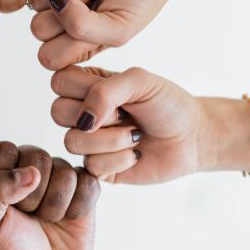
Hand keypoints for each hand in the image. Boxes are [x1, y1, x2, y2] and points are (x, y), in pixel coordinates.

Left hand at [0, 142, 99, 249]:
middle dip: (33, 196)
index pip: (3, 151)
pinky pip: (88, 182)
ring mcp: (55, 175)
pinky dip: (78, 207)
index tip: (4, 208)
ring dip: (55, 206)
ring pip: (65, 170)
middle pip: (37, 156)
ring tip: (45, 221)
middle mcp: (23, 165)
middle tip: (27, 216)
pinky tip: (66, 220)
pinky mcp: (83, 188)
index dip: (7, 180)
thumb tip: (32, 171)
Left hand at [29, 0, 175, 69]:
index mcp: (74, 47)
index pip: (48, 57)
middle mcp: (60, 23)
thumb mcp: (119, 28)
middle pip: (38, 29)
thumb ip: (83, 29)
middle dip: (70, 13)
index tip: (96, 27)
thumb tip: (54, 3)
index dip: (67, 43)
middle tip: (97, 1)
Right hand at [50, 65, 212, 183]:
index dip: (85, 89)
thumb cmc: (167, 104)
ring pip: (72, 141)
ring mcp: (87, 141)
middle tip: (126, 115)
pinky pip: (91, 165)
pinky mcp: (97, 168)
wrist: (192, 137)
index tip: (116, 93)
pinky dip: (120, 159)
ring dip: (111, 140)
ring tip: (135, 135)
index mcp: (86, 85)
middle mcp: (82, 112)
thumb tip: (83, 120)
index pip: (59, 82)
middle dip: (100, 115)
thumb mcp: (140, 81)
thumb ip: (105, 91)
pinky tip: (136, 154)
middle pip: (57, 112)